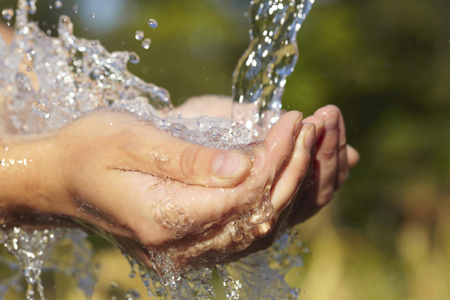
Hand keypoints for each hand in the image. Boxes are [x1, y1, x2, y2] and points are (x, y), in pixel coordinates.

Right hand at [0, 109, 311, 271]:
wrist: (64, 180)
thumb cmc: (91, 150)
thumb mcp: (132, 140)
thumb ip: (189, 160)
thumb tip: (246, 166)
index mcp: (164, 220)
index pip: (242, 195)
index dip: (277, 159)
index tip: (295, 122)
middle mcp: (181, 247)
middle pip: (259, 216)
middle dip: (294, 170)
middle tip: (313, 129)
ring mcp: (189, 252)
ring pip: (260, 229)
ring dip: (292, 187)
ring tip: (314, 147)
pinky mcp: (194, 244)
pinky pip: (248, 230)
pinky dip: (276, 202)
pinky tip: (294, 177)